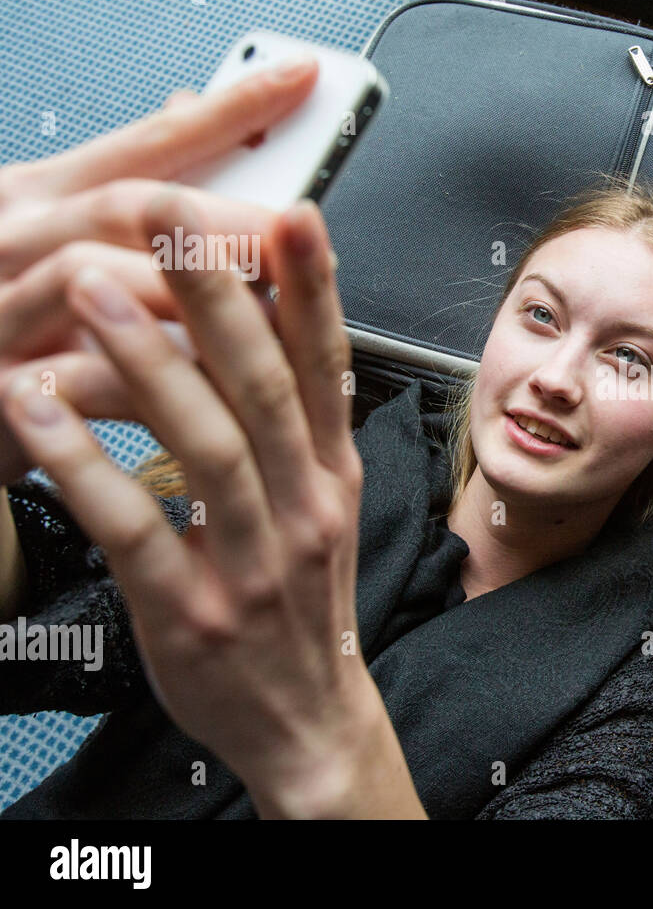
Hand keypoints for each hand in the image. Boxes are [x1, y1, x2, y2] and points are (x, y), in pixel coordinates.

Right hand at [0, 56, 318, 484]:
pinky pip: (81, 373)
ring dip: (187, 294)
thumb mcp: (63, 238)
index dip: (231, 109)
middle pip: (131, 206)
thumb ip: (133, 185)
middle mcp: (11, 235)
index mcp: (41, 195)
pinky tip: (205, 388)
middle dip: (228, 221)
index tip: (302, 77)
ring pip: (94, 277)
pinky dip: (146, 376)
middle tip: (301, 237)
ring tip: (261, 315)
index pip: (151, 140)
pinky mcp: (0, 380)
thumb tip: (192, 105)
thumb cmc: (19, 320)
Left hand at [1, 195, 423, 816]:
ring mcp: (255, 561)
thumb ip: (300, 428)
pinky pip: (135, 529)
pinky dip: (85, 466)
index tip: (294, 215)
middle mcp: (304, 507)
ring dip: (148, 363)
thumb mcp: (324, 508)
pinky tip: (38, 413)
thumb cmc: (302, 603)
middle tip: (173, 219)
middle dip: (220, 297)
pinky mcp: (194, 612)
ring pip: (207, 446)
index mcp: (333, 475)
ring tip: (92, 290)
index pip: (329, 367)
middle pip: (264, 387)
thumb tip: (277, 331)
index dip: (314, 290)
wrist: (307, 718)